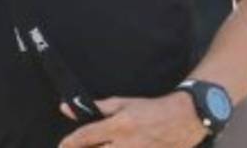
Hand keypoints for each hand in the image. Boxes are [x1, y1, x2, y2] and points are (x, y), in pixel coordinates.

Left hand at [58, 93, 207, 147]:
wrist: (184, 119)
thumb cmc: (152, 109)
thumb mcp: (124, 103)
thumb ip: (97, 107)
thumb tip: (68, 107)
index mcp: (119, 126)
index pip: (86, 137)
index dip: (70, 143)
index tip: (62, 146)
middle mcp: (126, 144)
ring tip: (102, 146)